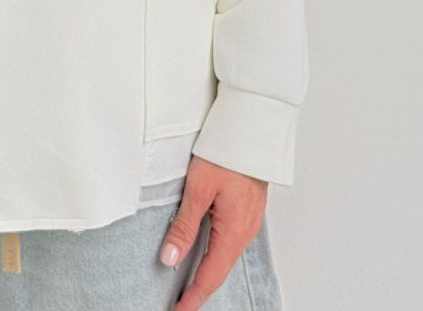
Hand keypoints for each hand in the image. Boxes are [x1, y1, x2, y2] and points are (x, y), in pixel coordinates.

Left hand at [159, 156, 267, 309]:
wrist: (252, 129)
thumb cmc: (226, 153)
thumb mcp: (198, 189)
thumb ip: (184, 226)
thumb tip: (170, 258)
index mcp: (233, 232)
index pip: (210, 276)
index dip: (192, 298)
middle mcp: (245, 231)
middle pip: (219, 270)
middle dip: (199, 290)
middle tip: (179, 304)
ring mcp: (248, 221)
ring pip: (225, 256)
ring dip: (207, 273)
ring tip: (187, 285)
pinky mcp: (247, 209)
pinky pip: (230, 240)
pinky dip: (216, 254)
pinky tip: (205, 254)